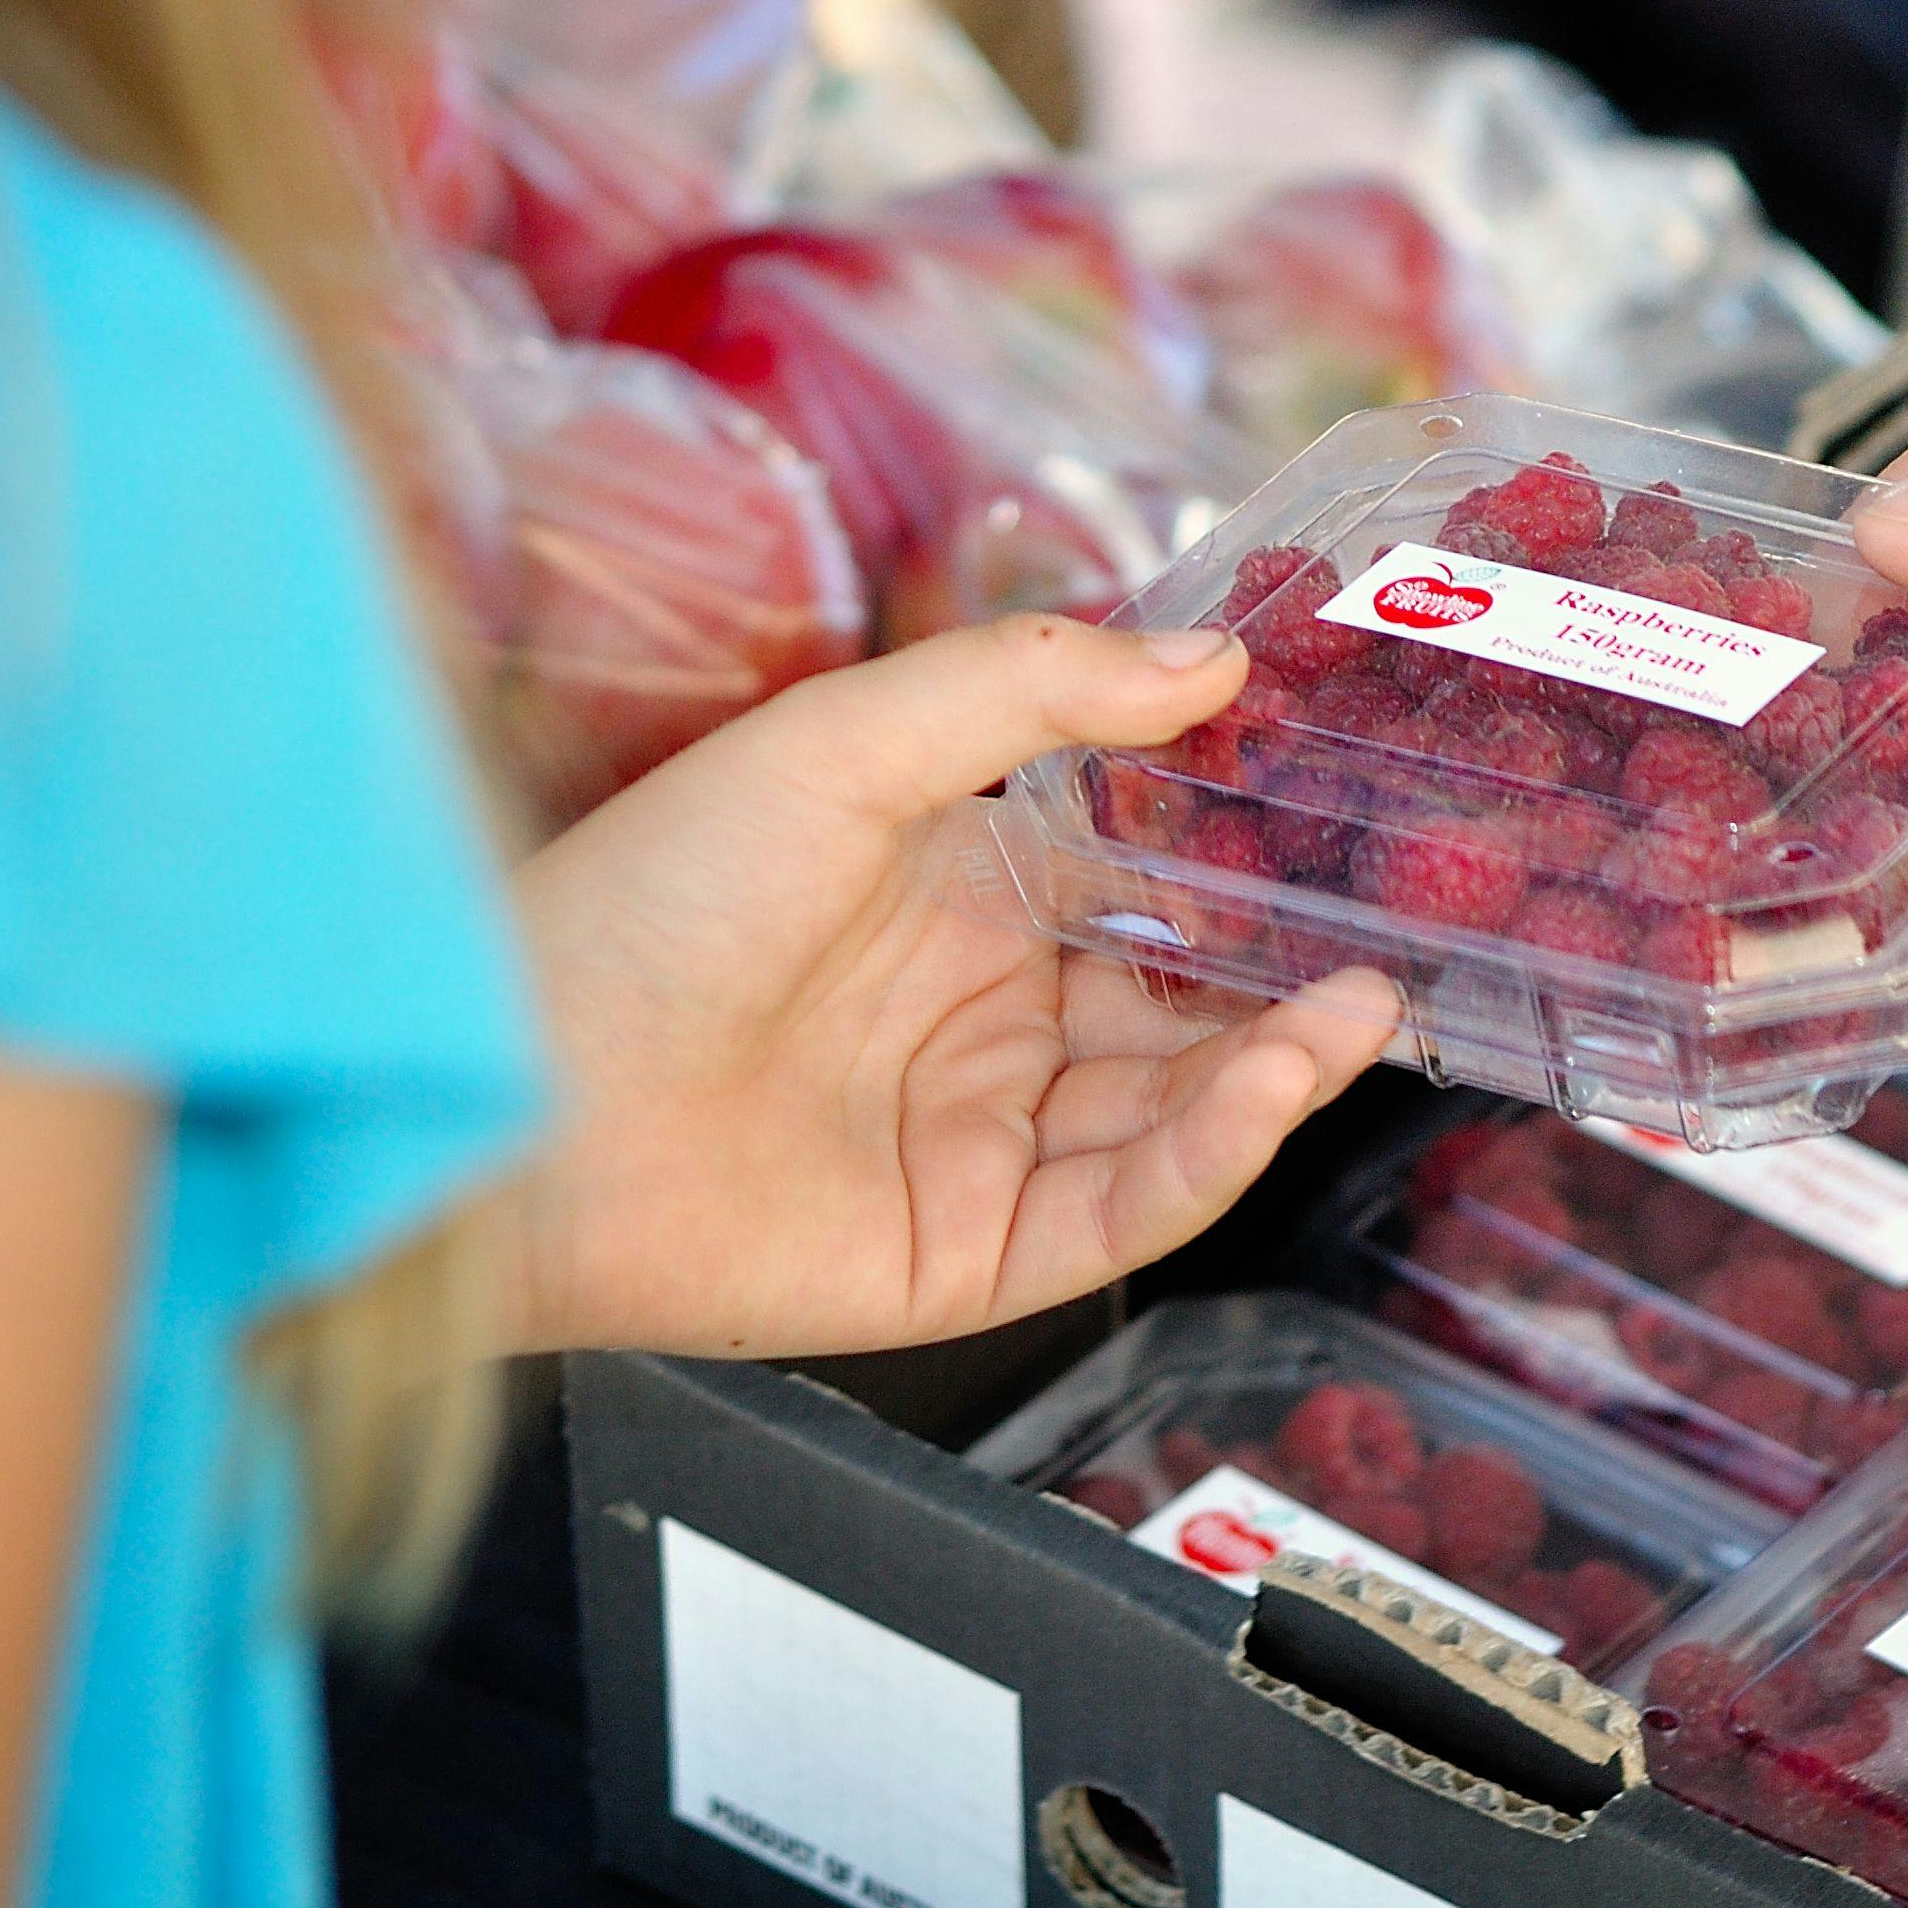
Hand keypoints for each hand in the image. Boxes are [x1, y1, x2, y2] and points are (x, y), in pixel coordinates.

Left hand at [500, 616, 1401, 1356]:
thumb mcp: (842, 745)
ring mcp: (981, 1142)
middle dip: (1290, 967)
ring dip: (1277, 1059)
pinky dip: (1213, 1150)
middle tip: (1400, 920)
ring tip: (1361, 1002)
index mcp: (956, 896)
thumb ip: (1030, 687)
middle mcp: (981, 1019)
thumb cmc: (639, 904)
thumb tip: (1210, 653)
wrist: (507, 1101)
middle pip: (1183, 998)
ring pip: (1175, 1106)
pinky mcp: (970, 1254)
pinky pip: (1126, 1210)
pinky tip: (1268, 1082)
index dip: (1247, 846)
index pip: (1146, 872)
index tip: (1348, 796)